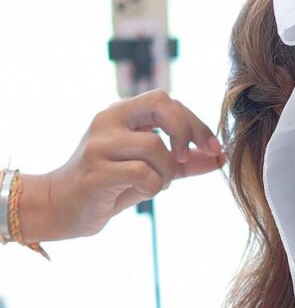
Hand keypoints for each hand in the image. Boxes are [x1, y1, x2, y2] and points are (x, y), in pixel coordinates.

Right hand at [18, 90, 224, 242]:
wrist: (62, 208)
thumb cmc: (109, 187)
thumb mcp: (151, 170)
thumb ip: (184, 163)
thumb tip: (220, 158)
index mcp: (121, 114)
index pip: (166, 100)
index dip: (195, 122)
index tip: (213, 148)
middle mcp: (108, 120)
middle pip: (161, 105)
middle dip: (187, 132)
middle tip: (187, 159)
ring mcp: (100, 144)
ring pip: (156, 147)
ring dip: (167, 173)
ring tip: (154, 185)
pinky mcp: (96, 170)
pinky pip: (144, 173)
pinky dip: (153, 187)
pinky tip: (141, 192)